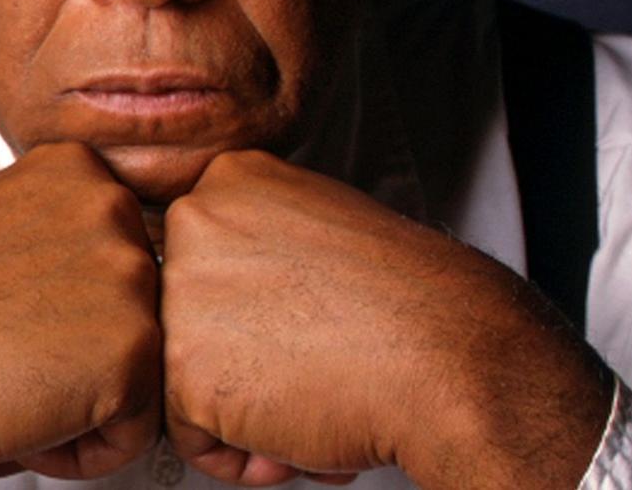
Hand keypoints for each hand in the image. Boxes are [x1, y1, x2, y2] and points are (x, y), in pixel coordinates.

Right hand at [0, 143, 161, 488]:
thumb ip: (61, 241)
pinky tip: (24, 426)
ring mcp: (129, 271)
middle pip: (134, 314)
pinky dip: (83, 451)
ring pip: (141, 372)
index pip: (115, 261)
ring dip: (80, 405)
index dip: (65, 313)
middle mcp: (113, 208)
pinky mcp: (132, 346)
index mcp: (78, 170)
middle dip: (76, 359)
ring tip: (11, 393)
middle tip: (7, 365)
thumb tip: (101, 291)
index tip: (13, 322)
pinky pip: (136, 430)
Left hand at [160, 150, 611, 489]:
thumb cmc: (410, 305)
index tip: (307, 320)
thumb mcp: (324, 229)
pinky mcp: (184, 365)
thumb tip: (237, 289)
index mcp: (231, 177)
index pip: (203, 264)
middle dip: (247, 360)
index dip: (258, 312)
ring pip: (187, 376)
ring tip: (316, 398)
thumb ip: (264, 242)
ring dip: (248, 410)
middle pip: (187, 317)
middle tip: (315, 363)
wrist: (447, 355)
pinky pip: (190, 436)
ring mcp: (183, 289)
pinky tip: (301, 432)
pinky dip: (244, 454)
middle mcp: (196, 219)